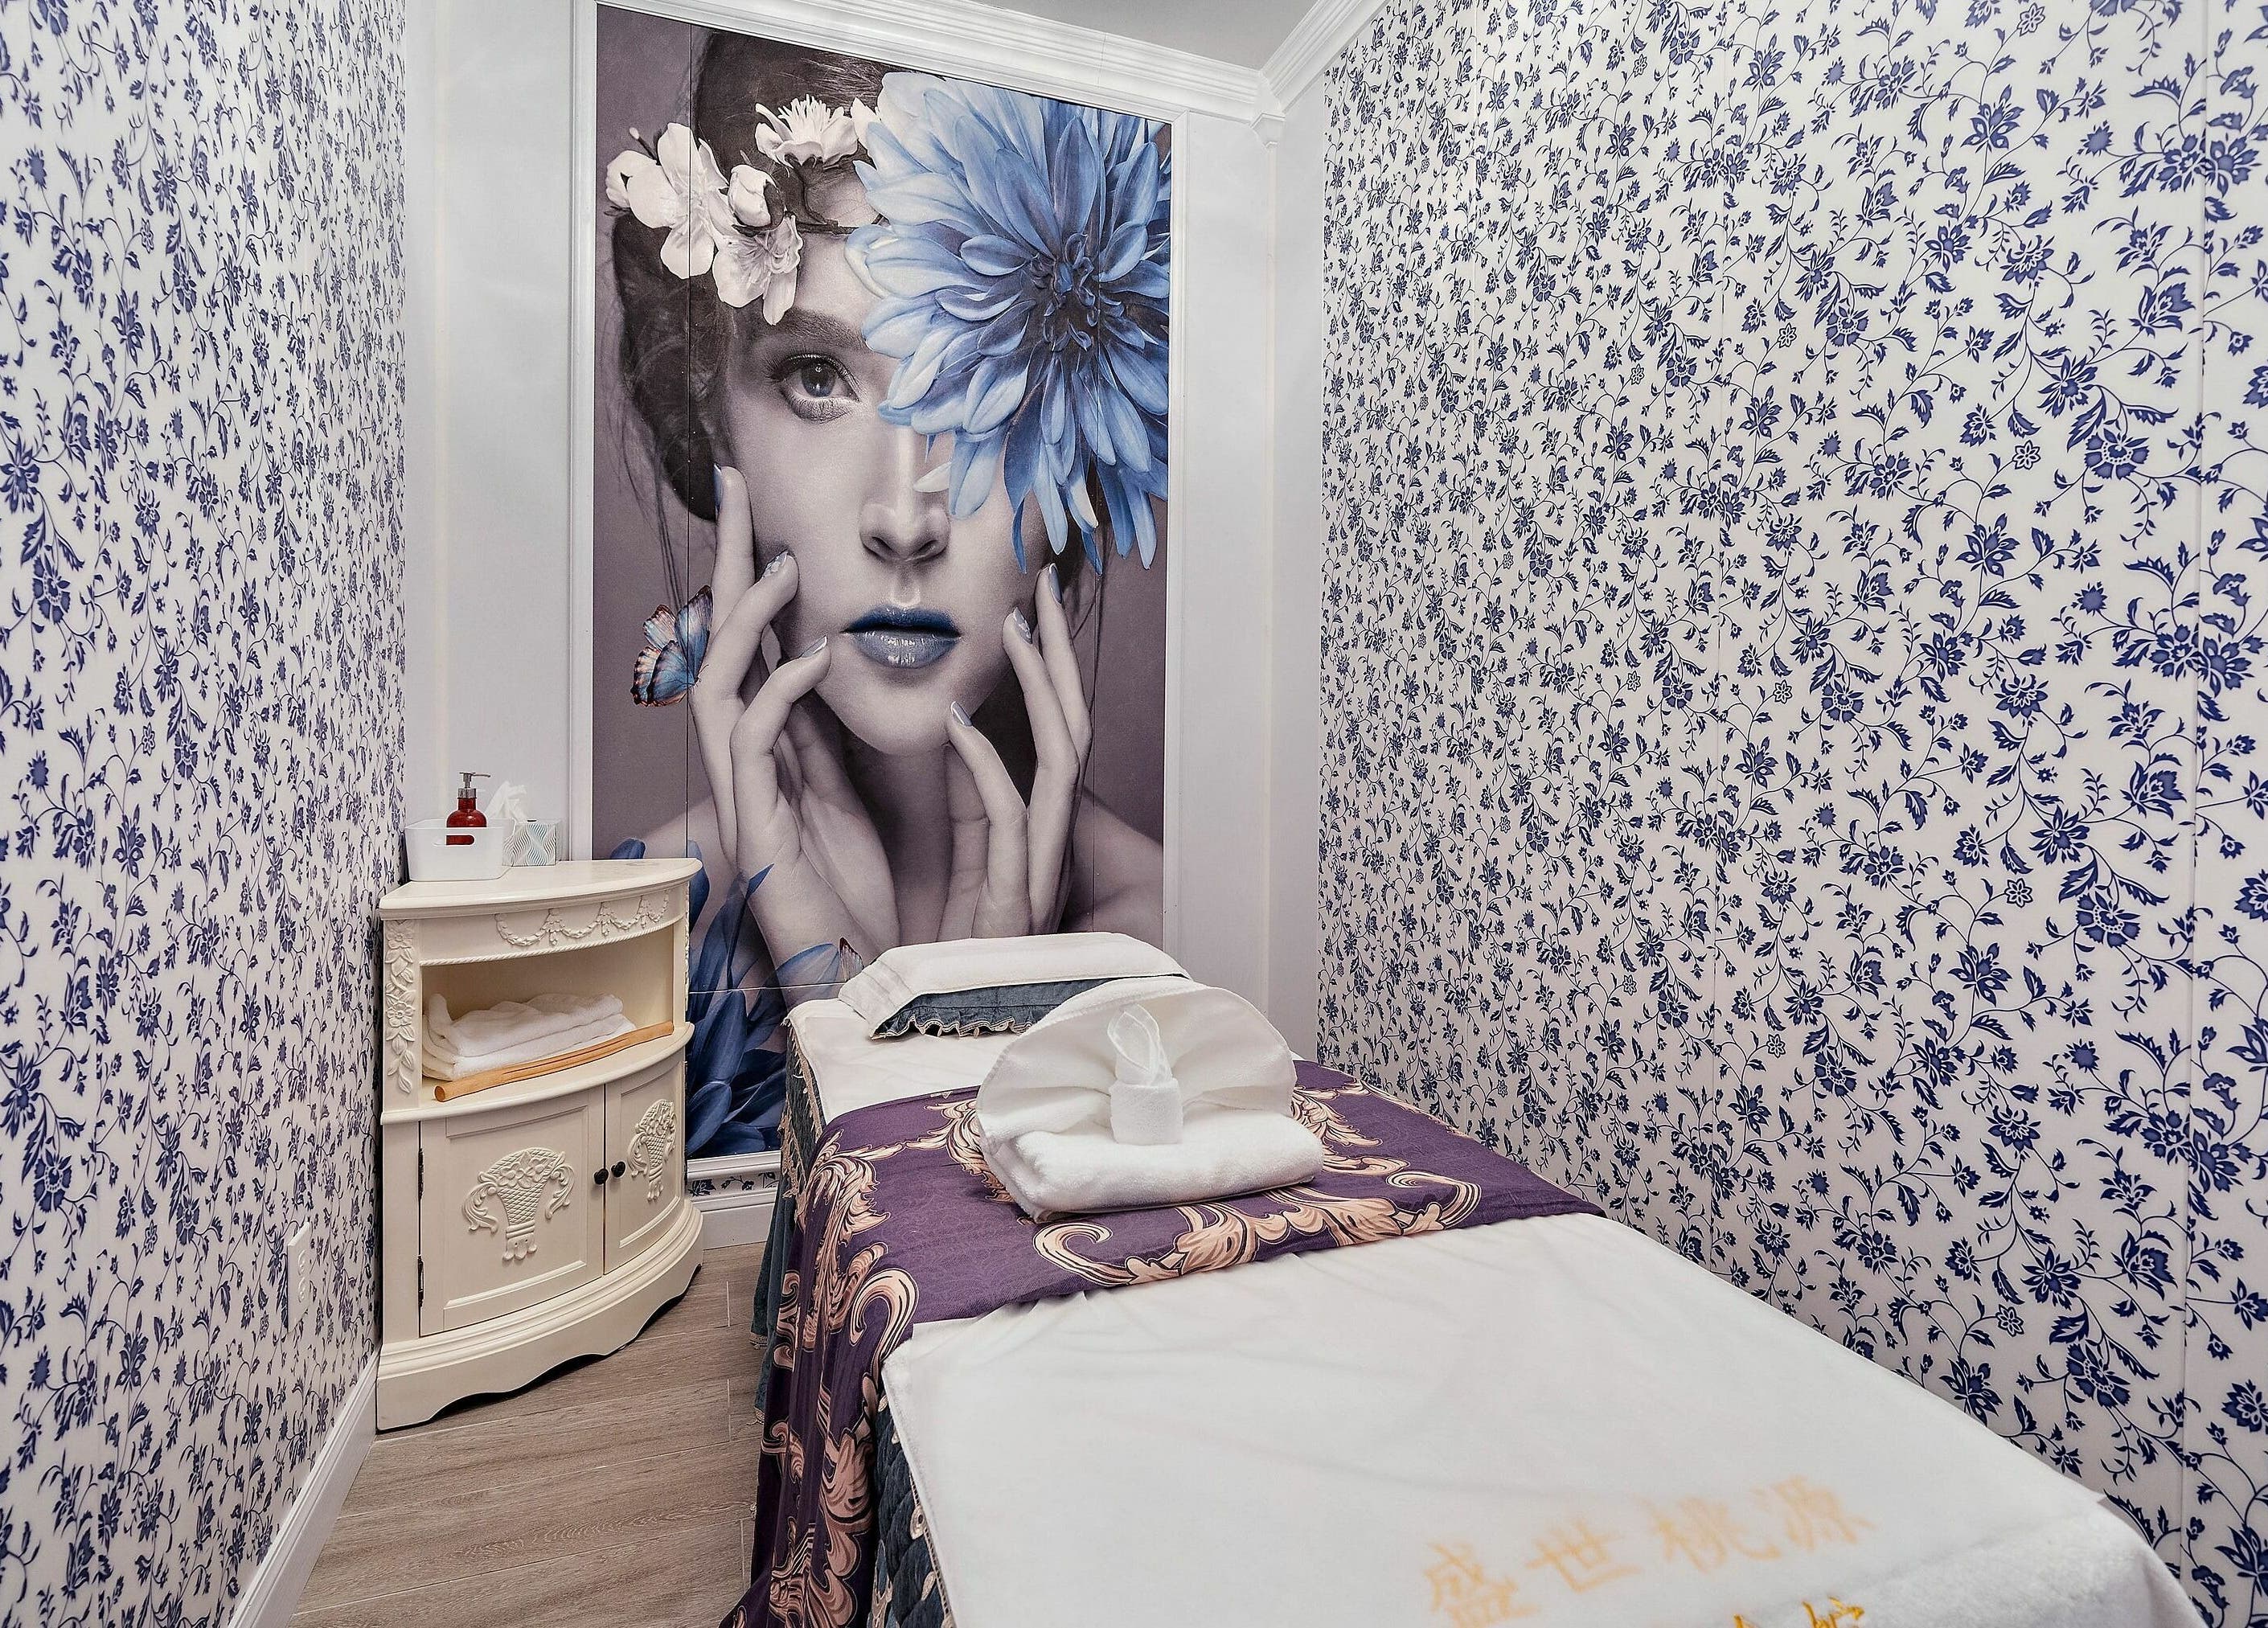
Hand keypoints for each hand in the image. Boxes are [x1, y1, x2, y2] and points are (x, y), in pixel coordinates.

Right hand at [691, 466, 897, 966]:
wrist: (854, 990)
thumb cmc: (857, 909)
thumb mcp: (857, 804)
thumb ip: (836, 746)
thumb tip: (836, 675)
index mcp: (780, 752)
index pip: (760, 645)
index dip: (757, 578)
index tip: (767, 509)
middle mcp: (751, 765)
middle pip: (726, 645)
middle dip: (729, 564)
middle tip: (734, 485)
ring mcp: (746, 796)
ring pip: (721, 684)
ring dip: (748, 621)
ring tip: (780, 562)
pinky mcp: (756, 831)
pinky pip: (749, 744)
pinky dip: (777, 694)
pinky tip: (812, 659)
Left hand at [941, 569, 1092, 937]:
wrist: (927, 1035)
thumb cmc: (938, 955)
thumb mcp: (955, 858)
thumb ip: (966, 798)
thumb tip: (958, 719)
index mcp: (1030, 831)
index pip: (1051, 730)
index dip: (1048, 667)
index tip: (1032, 601)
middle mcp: (1045, 846)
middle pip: (1068, 730)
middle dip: (1059, 656)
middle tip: (1039, 584)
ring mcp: (1034, 873)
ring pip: (1058, 761)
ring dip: (1039, 687)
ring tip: (1015, 625)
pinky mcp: (1008, 905)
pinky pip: (1010, 821)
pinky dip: (987, 765)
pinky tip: (958, 721)